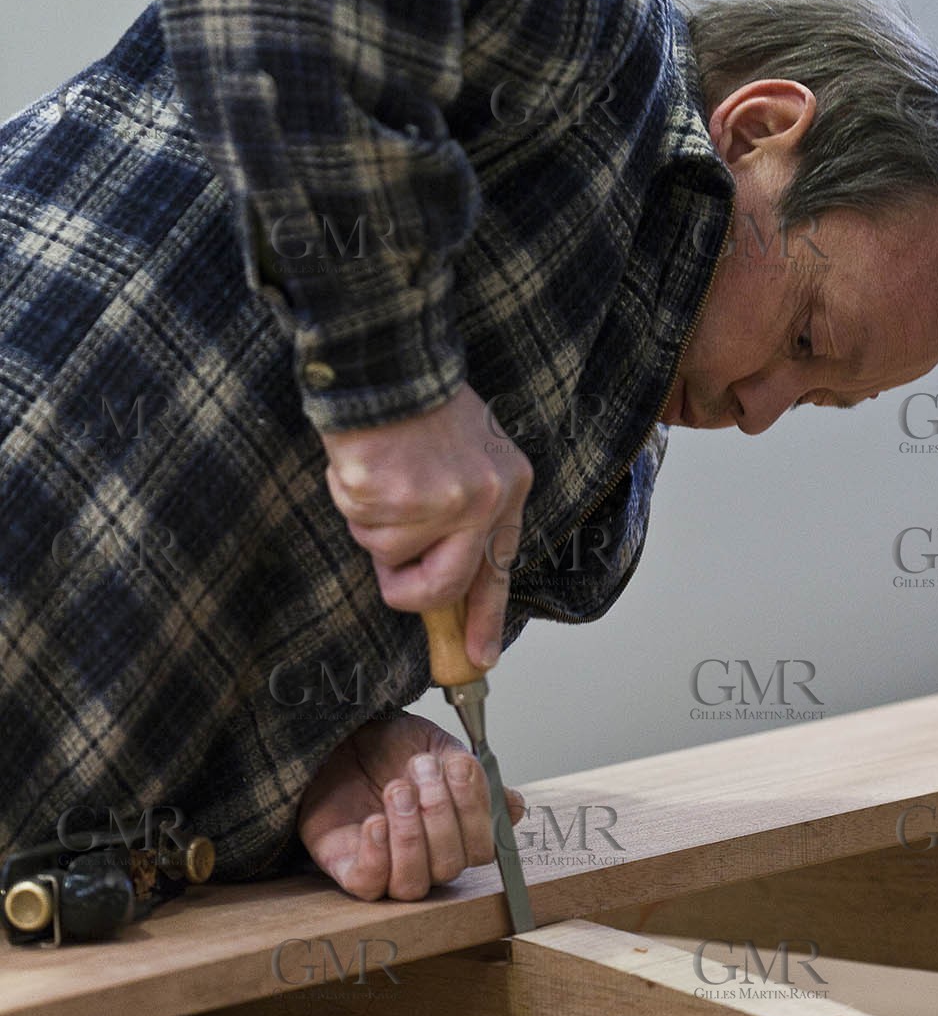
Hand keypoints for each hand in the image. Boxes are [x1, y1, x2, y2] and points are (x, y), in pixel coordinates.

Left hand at [298, 711, 525, 900]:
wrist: (343, 738)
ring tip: (396, 789)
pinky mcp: (351, 871)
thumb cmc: (393, 748)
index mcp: (457, 835)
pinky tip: (374, 821)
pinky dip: (376, 854)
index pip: (483, 848)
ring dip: (409, 835)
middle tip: (419, 767)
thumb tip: (514, 806)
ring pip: (413, 883)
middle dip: (438, 812)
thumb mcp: (440, 748)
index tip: (457, 765)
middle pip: (450, 865)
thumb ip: (476, 777)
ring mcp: (389, 870)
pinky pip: (369, 884)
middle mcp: (428, 860)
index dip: (474, 810)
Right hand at [319, 382, 532, 668]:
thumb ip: (463, 512)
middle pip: (442, 585)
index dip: (485, 618)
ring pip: (387, 551)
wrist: (389, 359)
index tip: (478, 656)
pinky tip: (365, 459)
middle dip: (406, 589)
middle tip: (390, 572)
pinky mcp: (397, 496)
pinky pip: (360, 520)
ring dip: (370, 518)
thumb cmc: (420, 404)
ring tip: (380, 470)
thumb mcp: (467, 453)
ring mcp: (442, 499)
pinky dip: (350, 494)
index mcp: (509, 487)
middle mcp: (483, 498)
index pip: (499, 568)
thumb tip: (438, 577)